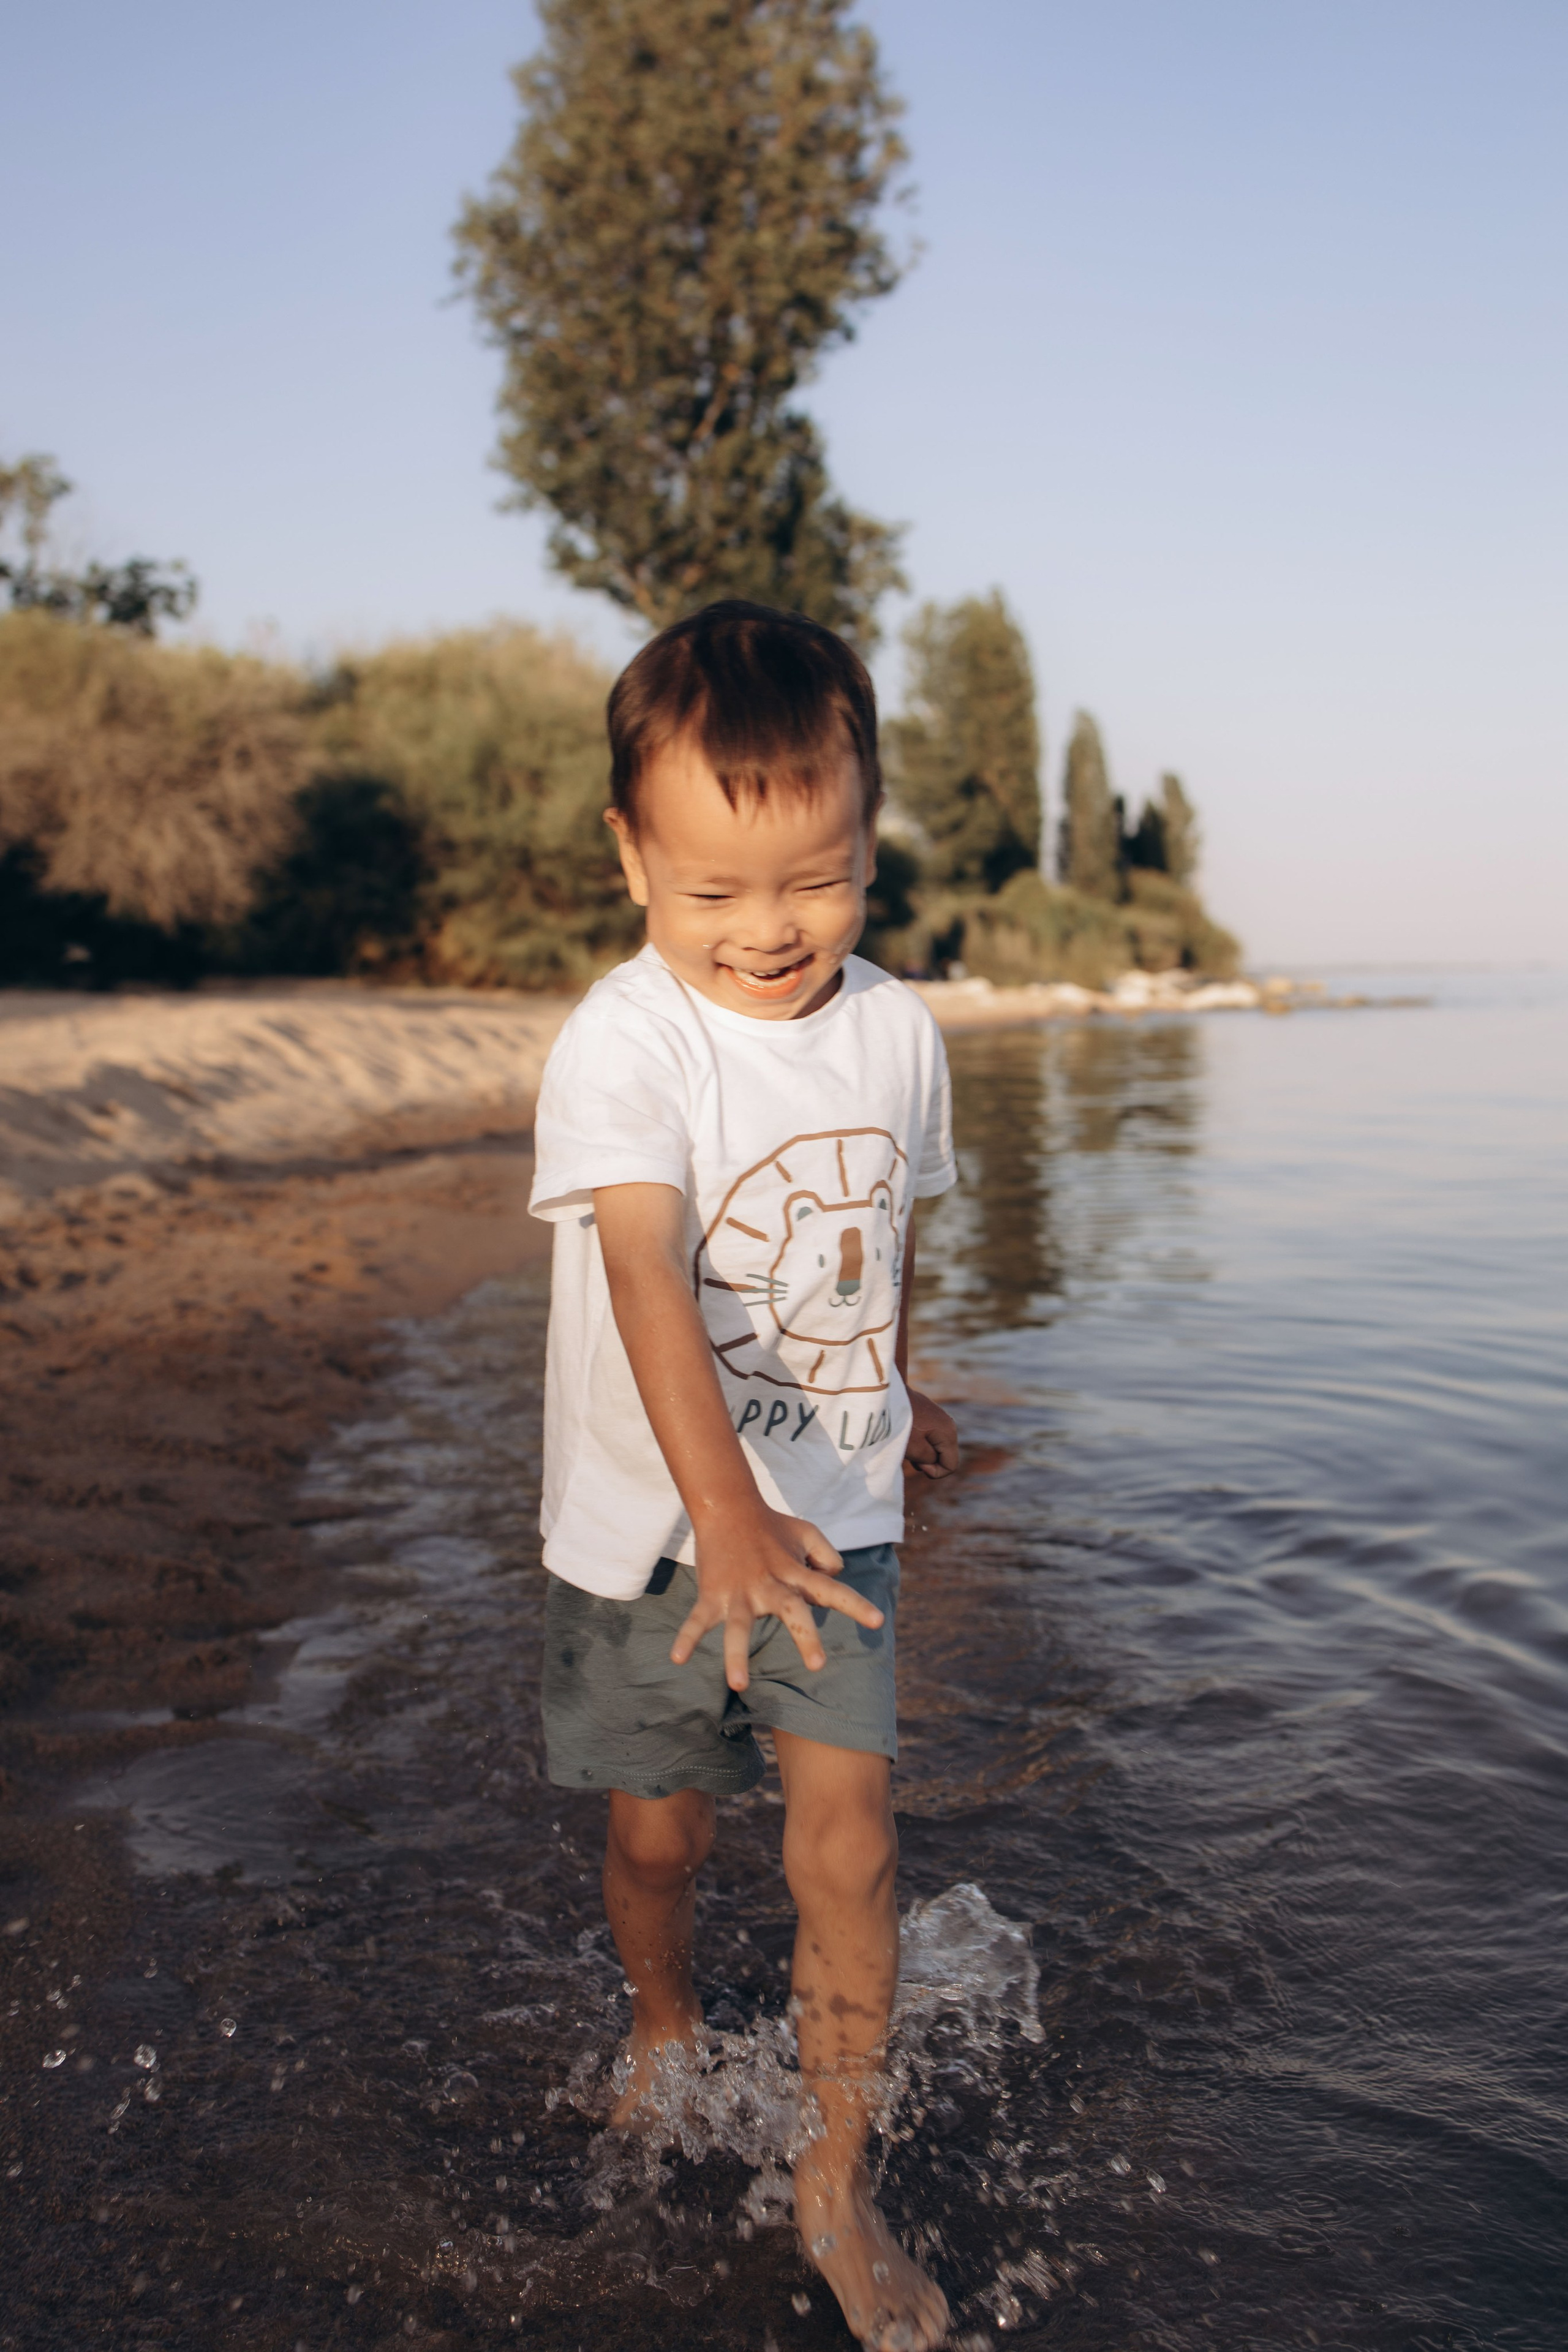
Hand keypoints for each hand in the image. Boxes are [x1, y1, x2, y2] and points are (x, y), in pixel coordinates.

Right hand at [671, 1506, 881, 1693]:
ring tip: (738, 1684)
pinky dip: (686, 1638)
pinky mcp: (714, 1594)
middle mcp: (771, 1584)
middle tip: (817, 1664)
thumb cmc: (771, 1525)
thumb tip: (834, 1580)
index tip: (878, 1623)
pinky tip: (677, 1659)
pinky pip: (698, 1619)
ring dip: (737, 1656)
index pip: (832, 1589)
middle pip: (791, 1612)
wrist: (728, 1505)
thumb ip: (828, 1557)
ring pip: (738, 1627)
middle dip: (804, 1637)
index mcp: (795, 1572)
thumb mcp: (807, 1533)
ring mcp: (740, 1592)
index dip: (855, 1605)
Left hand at [903, 1388, 958, 1479]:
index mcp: (948, 1434)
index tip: (917, 1463)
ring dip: (920, 1452)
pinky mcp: (929, 1416)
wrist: (888, 1393)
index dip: (934, 1471)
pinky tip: (904, 1436)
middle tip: (909, 1452)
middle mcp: (949, 1425)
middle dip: (927, 1461)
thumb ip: (929, 1460)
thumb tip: (933, 1460)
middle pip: (944, 1457)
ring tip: (905, 1443)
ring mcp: (940, 1419)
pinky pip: (929, 1437)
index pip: (950, 1466)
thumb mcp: (914, 1449)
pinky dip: (918, 1442)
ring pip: (935, 1447)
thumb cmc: (899, 1423)